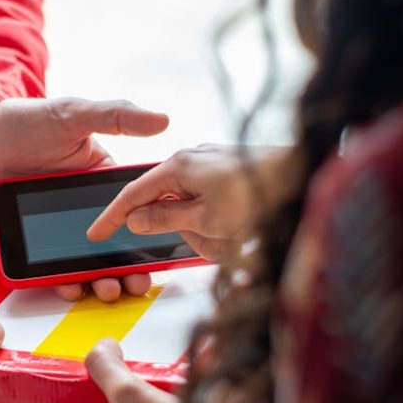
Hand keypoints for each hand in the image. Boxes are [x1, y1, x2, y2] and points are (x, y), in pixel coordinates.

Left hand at [0, 96, 168, 301]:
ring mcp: (58, 228)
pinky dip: (64, 282)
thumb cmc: (18, 121)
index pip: (135, 208)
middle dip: (129, 267)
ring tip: (106, 289)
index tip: (162, 248)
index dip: (150, 230)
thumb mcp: (70, 113)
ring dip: (101, 280)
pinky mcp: (34, 243)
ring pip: (87, 261)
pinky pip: (52, 267)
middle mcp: (84, 207)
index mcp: (101, 177)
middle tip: (134, 283)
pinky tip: (72, 288)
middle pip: (115, 244)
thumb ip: (114, 115)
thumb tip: (162, 120)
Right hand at [87, 143, 290, 262]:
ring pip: (194, 209)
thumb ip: (165, 219)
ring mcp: (213, 164)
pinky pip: (214, 205)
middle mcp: (192, 159)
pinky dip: (223, 223)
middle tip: (215, 243)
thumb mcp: (205, 219)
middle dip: (188, 232)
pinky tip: (245, 228)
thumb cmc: (258, 194)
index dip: (112, 217)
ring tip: (240, 235)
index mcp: (178, 166)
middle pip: (168, 205)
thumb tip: (136, 218)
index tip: (96, 233)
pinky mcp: (230, 173)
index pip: (133, 194)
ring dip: (212, 231)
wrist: (307, 177)